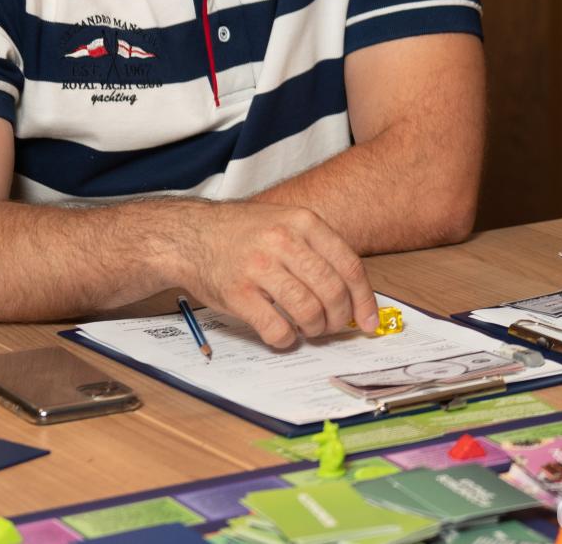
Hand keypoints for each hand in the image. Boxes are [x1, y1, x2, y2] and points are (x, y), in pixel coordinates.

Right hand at [161, 201, 379, 348]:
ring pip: (308, 311)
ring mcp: (260, 267)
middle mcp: (284, 242)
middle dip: (341, 318)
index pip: (350, 266)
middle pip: (333, 291)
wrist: (191, 235)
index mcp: (304, 223)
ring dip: (315, 329)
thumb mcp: (287, 222)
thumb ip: (318, 250)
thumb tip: (353, 293)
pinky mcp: (238, 294)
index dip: (365, 299)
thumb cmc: (244, 233)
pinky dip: (286, 339)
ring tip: (310, 329)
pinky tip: (284, 335)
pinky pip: (275, 328)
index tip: (370, 321)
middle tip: (335, 327)